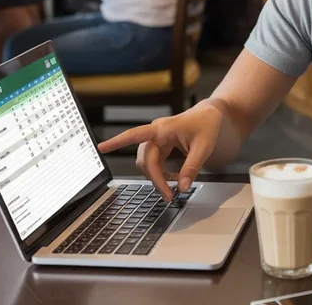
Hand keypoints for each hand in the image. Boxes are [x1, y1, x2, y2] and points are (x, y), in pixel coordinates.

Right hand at [98, 101, 224, 201]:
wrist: (210, 115)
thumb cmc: (206, 125)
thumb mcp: (204, 147)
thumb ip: (192, 167)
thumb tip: (183, 187)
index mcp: (162, 128)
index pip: (135, 135)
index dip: (117, 142)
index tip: (101, 148)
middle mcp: (155, 133)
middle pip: (145, 161)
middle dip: (155, 179)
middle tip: (170, 196)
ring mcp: (156, 139)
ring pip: (147, 164)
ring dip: (157, 177)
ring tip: (173, 187)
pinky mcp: (160, 145)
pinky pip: (153, 163)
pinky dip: (161, 173)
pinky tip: (173, 177)